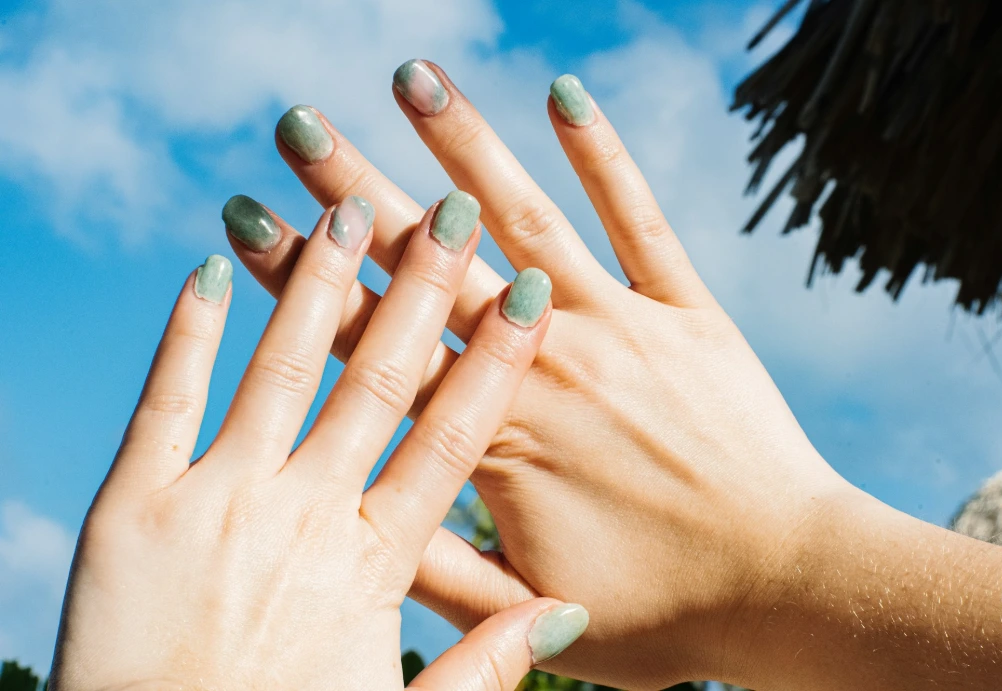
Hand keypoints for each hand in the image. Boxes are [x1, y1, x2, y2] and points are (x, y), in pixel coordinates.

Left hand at [52, 196, 588, 689]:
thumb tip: (561, 612)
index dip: (494, 364)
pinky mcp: (133, 505)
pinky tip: (212, 269)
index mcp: (373, 564)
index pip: (453, 441)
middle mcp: (304, 515)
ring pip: (284, 370)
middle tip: (453, 213)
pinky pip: (166, 399)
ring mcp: (216, 500)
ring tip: (355, 207)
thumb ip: (484, 663)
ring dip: (323, 287)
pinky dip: (191, 332)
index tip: (529, 297)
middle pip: (379, 383)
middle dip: (421, 293)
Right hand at [227, 68, 846, 688]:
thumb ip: (435, 570)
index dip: (305, 279)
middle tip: (299, 124)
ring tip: (414, 77)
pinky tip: (565, 93)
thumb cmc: (662, 613)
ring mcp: (619, 330)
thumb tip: (353, 518)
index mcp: (493, 437)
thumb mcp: (530, 611)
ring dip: (464, 145)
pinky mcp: (686, 314)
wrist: (787, 588)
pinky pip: (639, 221)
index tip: (250, 215)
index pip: (375, 342)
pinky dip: (603, 156)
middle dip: (357, 190)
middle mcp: (545, 365)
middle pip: (433, 266)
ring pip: (526, 221)